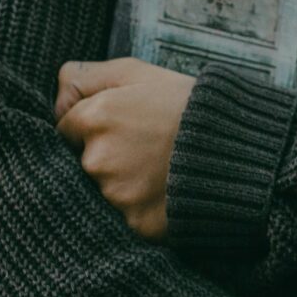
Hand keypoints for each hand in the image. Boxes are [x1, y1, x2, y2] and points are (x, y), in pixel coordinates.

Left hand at [54, 58, 195, 240]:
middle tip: (144, 148)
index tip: (120, 127)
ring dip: (122, 184)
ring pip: (103, 191)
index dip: (91, 127)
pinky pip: (125, 217)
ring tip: (158, 169)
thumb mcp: (138, 72)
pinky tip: (164, 191)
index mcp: (95, 118)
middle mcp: (98, 158)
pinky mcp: (135, 224)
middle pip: (82, 162)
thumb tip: (57, 97)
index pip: (66, 129)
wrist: (239, 149)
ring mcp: (116, 195)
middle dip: (105, 156)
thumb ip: (87, 77)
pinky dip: (140, 208)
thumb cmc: (188, 105)